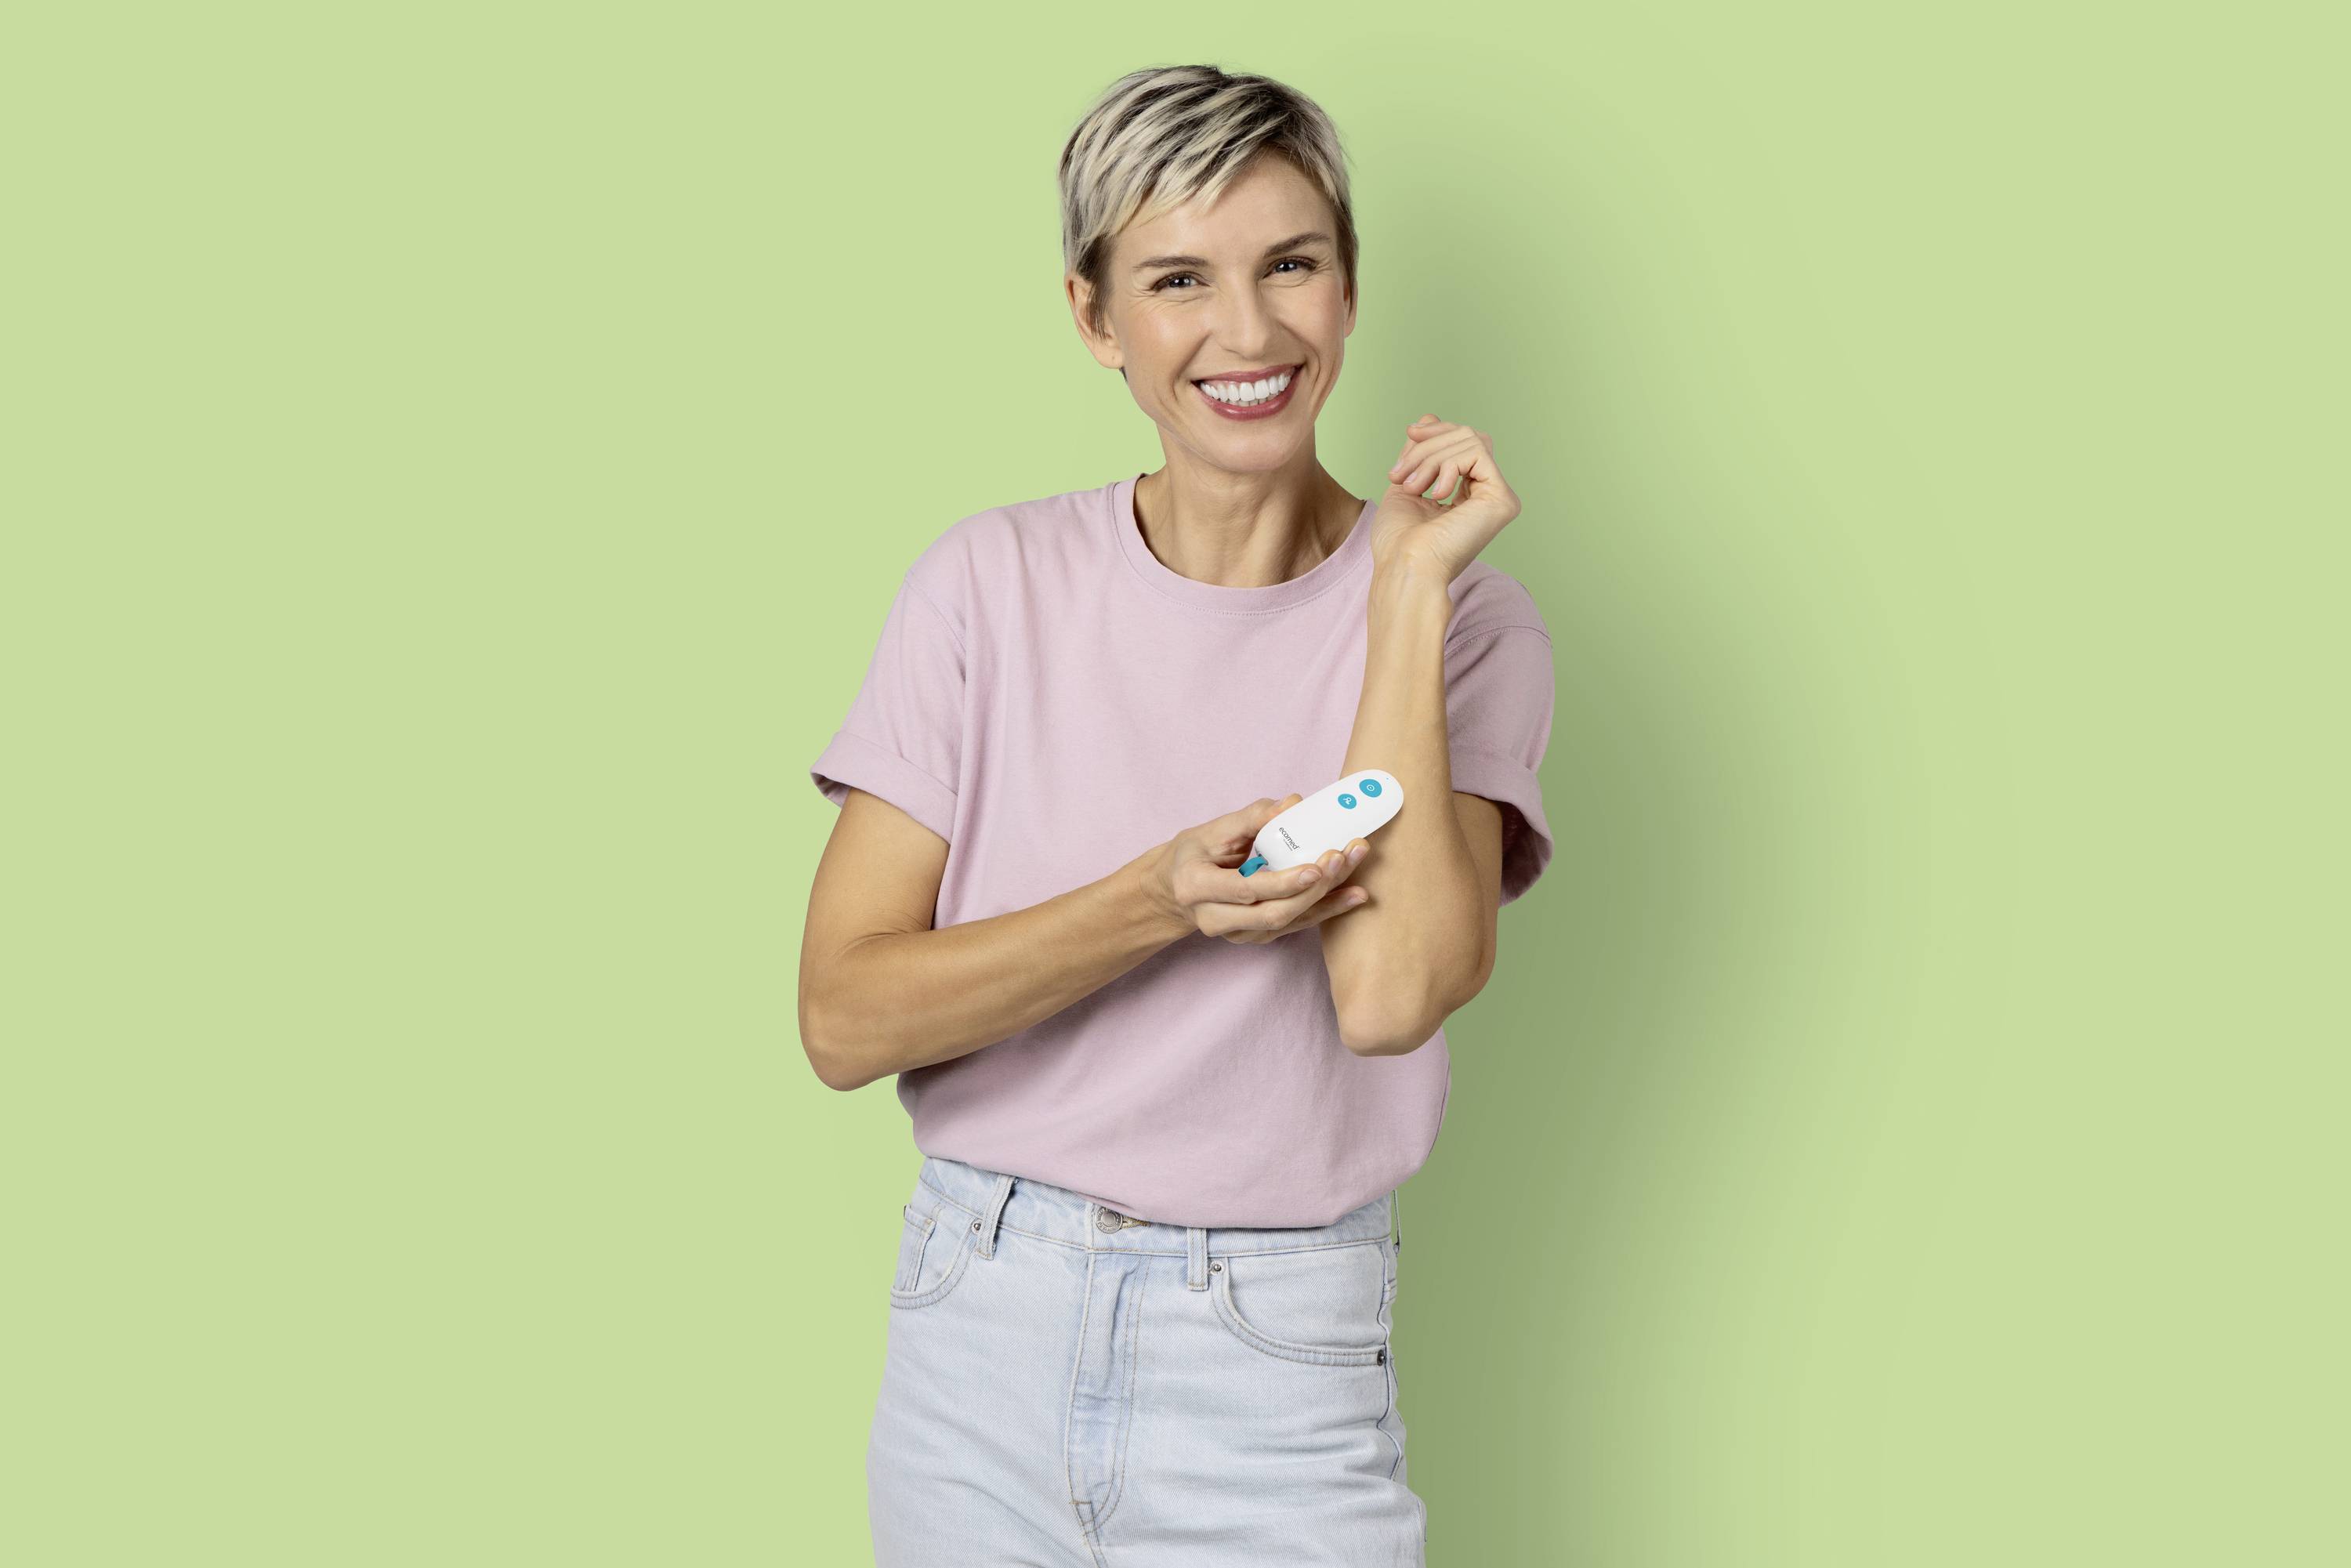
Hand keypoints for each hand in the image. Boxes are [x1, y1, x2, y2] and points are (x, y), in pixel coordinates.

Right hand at [1142, 794, 1372, 944]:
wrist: (1175, 891)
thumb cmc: (1193, 856)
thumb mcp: (1211, 830)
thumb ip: (1252, 817)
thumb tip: (1293, 803)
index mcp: (1196, 887)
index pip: (1245, 890)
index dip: (1283, 882)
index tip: (1315, 865)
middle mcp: (1214, 919)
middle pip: (1273, 913)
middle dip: (1314, 890)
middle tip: (1342, 859)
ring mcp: (1237, 934)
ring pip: (1288, 922)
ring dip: (1327, 899)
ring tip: (1356, 875)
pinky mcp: (1255, 937)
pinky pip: (1295, 926)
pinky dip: (1326, 910)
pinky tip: (1353, 895)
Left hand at [1369, 414, 1521, 581]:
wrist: (1404, 568)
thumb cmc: (1398, 541)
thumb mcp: (1407, 481)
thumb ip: (1422, 451)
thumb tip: (1431, 416)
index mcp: (1468, 494)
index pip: (1463, 441)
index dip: (1436, 431)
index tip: (1410, 433)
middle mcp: (1487, 494)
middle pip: (1467, 436)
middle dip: (1428, 445)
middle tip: (1401, 474)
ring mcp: (1498, 497)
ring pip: (1470, 439)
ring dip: (1430, 458)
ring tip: (1413, 488)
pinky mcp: (1502, 499)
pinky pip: (1477, 452)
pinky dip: (1447, 465)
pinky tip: (1436, 494)